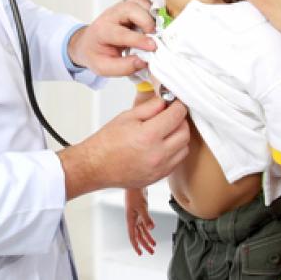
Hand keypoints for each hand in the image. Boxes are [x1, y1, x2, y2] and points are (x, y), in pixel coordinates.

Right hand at [58, 97, 188, 199]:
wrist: (95, 166)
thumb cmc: (106, 142)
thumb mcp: (127, 116)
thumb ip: (150, 108)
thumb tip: (165, 102)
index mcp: (149, 136)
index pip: (177, 116)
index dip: (178, 105)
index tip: (176, 103)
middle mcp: (158, 154)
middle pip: (185, 132)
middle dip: (180, 120)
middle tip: (171, 114)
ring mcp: (160, 168)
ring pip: (184, 148)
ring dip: (179, 136)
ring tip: (166, 130)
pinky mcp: (158, 177)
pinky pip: (177, 161)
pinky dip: (174, 150)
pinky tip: (162, 144)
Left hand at [67, 0, 156, 75]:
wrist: (89, 42)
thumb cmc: (96, 54)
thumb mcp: (104, 68)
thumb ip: (124, 67)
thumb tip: (145, 62)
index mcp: (102, 31)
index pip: (121, 33)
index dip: (139, 39)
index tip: (153, 46)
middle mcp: (111, 15)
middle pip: (131, 9)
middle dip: (147, 22)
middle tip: (155, 38)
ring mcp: (120, 7)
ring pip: (138, 0)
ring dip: (150, 14)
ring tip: (155, 30)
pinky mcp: (128, 3)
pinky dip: (151, 9)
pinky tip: (152, 23)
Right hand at [125, 187, 155, 255]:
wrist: (135, 183)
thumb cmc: (135, 193)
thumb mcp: (142, 207)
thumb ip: (147, 218)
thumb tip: (151, 229)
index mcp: (130, 219)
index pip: (133, 236)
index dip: (136, 245)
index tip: (140, 253)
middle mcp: (132, 219)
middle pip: (138, 235)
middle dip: (144, 244)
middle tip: (151, 252)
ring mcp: (136, 215)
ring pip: (141, 230)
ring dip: (147, 237)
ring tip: (154, 245)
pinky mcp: (140, 211)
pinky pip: (144, 223)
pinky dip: (148, 228)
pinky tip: (152, 231)